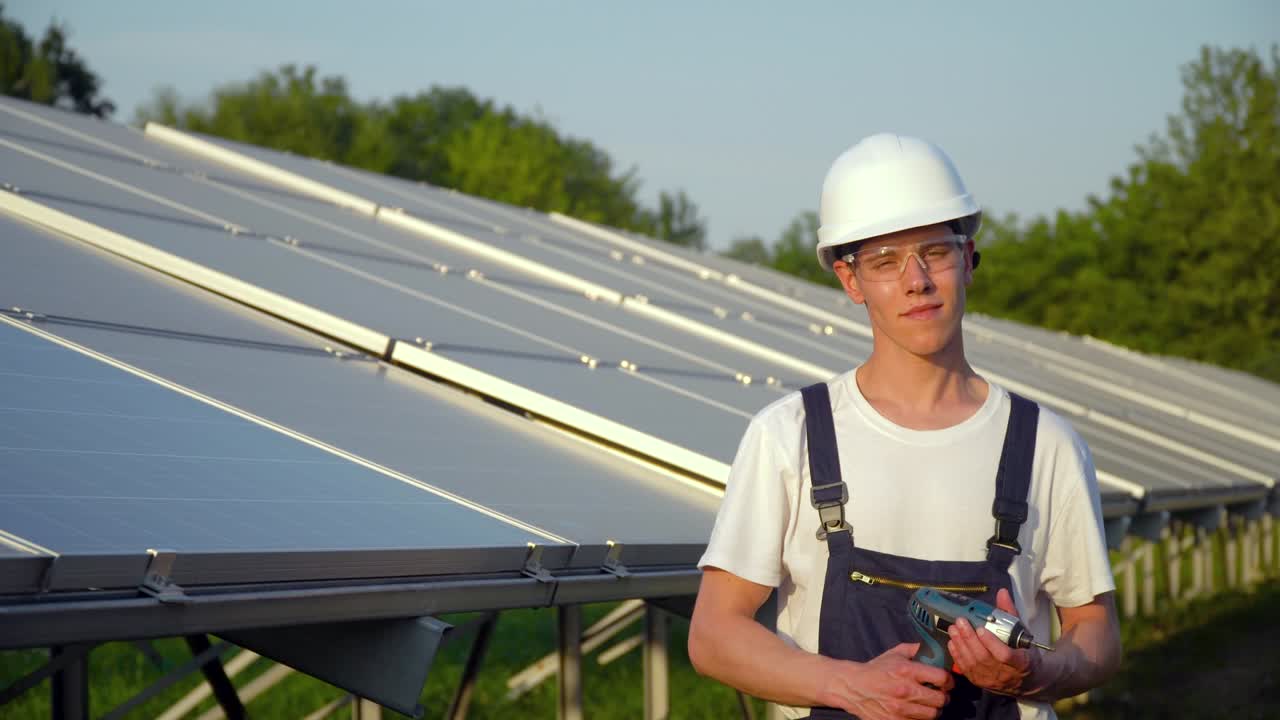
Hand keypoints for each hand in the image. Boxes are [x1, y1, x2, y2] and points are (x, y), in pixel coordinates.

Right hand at [818, 642, 953, 719]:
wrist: (852, 687)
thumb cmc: (875, 669)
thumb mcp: (894, 654)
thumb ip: (915, 649)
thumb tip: (935, 648)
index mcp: (906, 671)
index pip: (942, 678)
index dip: (949, 680)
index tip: (947, 681)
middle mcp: (906, 690)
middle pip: (941, 699)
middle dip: (944, 696)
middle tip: (940, 694)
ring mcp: (901, 709)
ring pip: (933, 714)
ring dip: (934, 709)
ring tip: (928, 703)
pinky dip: (920, 717)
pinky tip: (916, 710)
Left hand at [948, 589, 1036, 694]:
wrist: (1023, 679)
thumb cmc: (1022, 652)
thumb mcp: (1021, 633)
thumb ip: (1010, 613)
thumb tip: (1002, 592)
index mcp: (1020, 662)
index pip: (1004, 655)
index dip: (992, 643)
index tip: (981, 629)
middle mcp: (1005, 673)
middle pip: (984, 657)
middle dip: (970, 639)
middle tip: (960, 622)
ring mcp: (991, 679)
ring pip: (973, 663)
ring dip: (961, 645)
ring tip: (953, 629)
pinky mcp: (979, 681)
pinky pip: (966, 668)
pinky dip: (957, 655)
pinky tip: (952, 642)